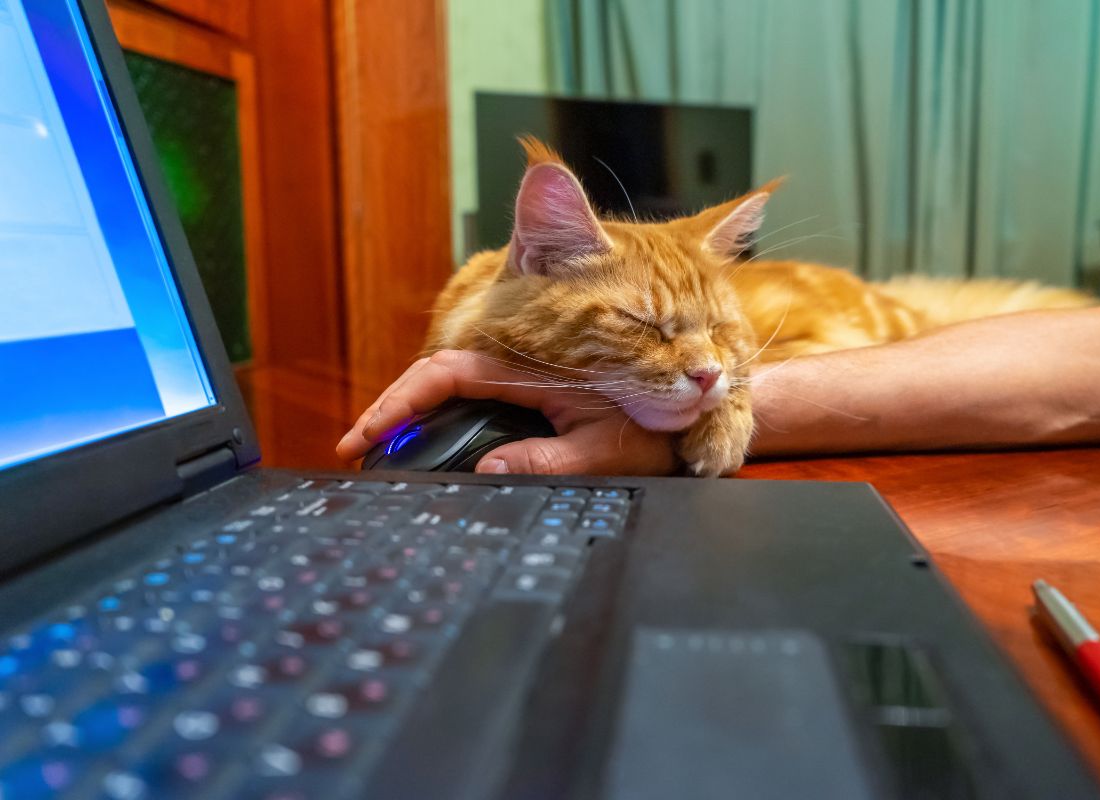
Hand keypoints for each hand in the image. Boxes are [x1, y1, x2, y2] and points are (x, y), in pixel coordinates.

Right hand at [336, 350, 677, 475]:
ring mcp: (524, 379)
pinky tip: (426, 438)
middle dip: (392, 409)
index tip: (364, 433)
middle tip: (355, 446)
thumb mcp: (602, 450)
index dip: (399, 401)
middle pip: (438, 378)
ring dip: (414, 410)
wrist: (692, 410)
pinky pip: (476, 396)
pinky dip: (443, 414)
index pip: (447, 375)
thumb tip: (486, 469)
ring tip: (378, 445)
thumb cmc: (655, 426)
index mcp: (530, 372)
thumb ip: (546, 461)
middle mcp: (521, 368)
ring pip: (453, 385)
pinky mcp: (532, 392)